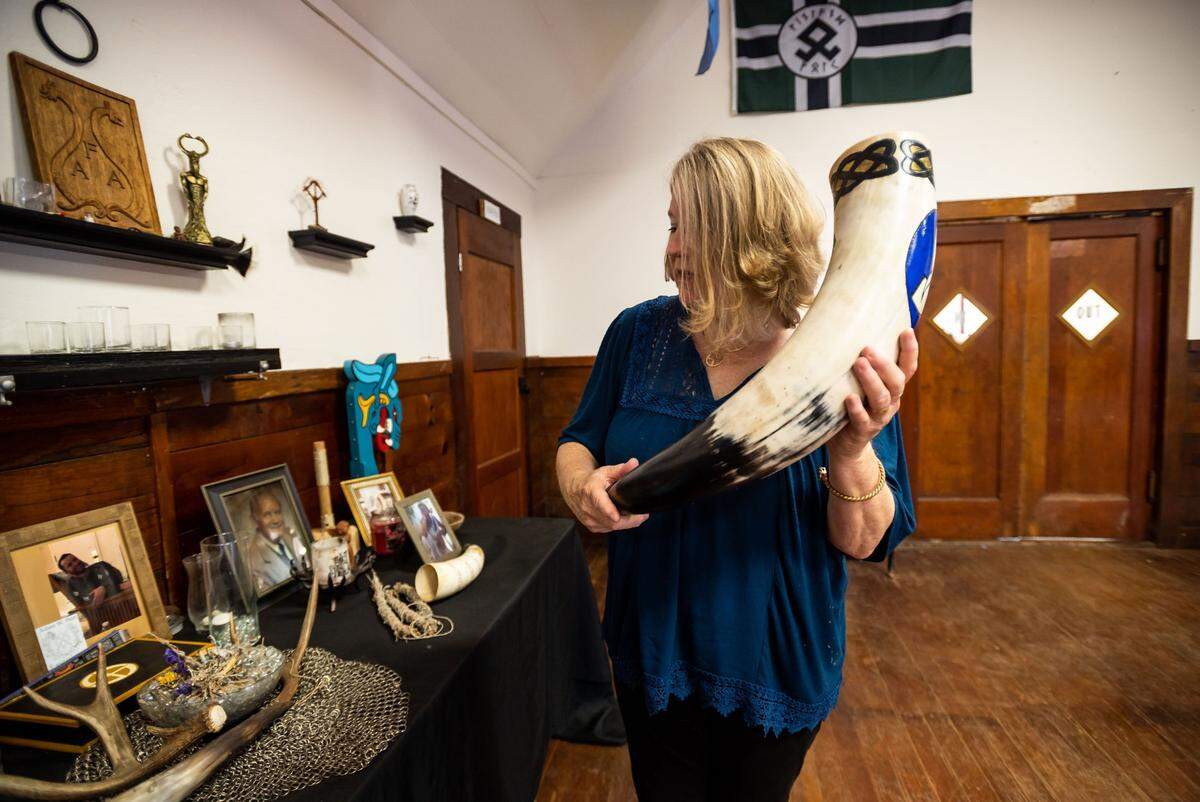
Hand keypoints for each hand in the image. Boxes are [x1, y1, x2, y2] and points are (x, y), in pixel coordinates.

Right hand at [566, 458, 650, 532]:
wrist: (574, 490)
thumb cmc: (592, 481)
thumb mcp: (606, 472)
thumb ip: (621, 469)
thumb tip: (634, 463)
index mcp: (590, 491)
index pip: (598, 502)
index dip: (608, 510)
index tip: (616, 516)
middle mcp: (587, 507)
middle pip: (610, 520)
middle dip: (629, 520)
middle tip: (643, 516)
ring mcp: (588, 519)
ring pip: (611, 527)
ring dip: (626, 524)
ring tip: (637, 516)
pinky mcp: (592, 527)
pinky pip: (609, 529)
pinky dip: (619, 526)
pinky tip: (625, 519)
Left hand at [828, 329, 917, 458]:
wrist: (846, 445)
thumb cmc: (848, 404)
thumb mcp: (856, 382)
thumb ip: (855, 361)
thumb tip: (831, 328)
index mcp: (892, 387)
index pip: (907, 367)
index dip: (910, 350)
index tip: (906, 330)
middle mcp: (890, 401)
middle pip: (897, 381)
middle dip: (885, 364)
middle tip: (867, 349)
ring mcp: (878, 417)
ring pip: (882, 399)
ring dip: (871, 381)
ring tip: (859, 364)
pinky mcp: (863, 431)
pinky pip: (863, 420)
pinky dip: (857, 409)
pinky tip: (849, 398)